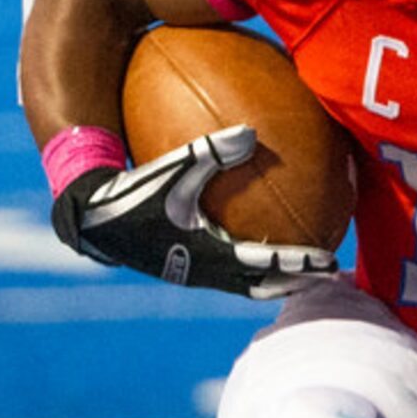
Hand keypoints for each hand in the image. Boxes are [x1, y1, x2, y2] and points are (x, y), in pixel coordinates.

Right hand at [52, 123, 338, 299]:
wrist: (87, 216)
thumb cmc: (129, 191)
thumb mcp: (172, 169)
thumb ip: (210, 152)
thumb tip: (252, 132)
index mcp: (206, 256)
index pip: (265, 267)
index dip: (298, 266)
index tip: (329, 263)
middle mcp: (202, 271)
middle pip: (262, 286)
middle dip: (295, 281)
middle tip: (329, 276)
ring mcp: (191, 272)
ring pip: (243, 282)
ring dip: (274, 278)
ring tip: (302, 270)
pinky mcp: (180, 264)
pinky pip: (224, 265)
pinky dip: (246, 260)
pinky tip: (253, 232)